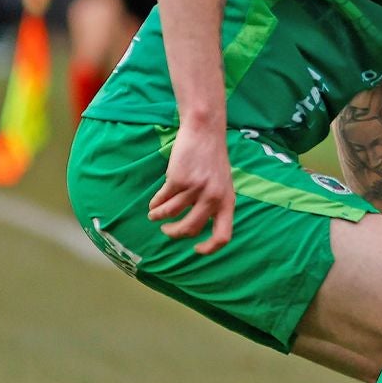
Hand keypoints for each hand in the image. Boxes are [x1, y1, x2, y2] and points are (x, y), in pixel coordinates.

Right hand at [148, 124, 235, 253]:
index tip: (196, 249)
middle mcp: (214, 198)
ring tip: (154, 215)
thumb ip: (214, 205)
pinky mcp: (179, 180)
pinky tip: (154, 204)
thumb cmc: (212, 161)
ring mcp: (196, 189)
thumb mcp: (222, 185)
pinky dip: (155, 204)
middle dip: (174, 233)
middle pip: (191, 229)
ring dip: (159, 217)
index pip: (223, 236)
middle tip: (166, 231)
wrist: (205, 133)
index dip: (209, 248)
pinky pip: (163, 199)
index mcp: (228, 202)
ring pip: (171, 214)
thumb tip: (194, 229)